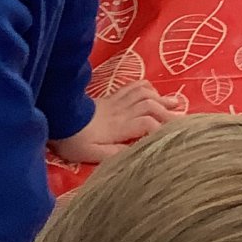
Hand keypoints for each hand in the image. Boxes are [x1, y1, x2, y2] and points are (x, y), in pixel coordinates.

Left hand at [51, 82, 180, 164]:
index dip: (162, 129)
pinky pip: (134, 86)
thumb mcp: (92, 154)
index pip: (148, 124)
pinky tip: (153, 92)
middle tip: (183, 119)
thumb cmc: (74, 140)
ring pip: (145, 94)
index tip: (172, 136)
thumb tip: (137, 154)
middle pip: (151, 106)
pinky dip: (147, 87)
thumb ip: (115, 154)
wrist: (58, 118)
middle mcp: (123, 111)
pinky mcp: (112, 97)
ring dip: (162, 98)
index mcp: (120, 127)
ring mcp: (118, 101)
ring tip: (175, 103)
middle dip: (169, 112)